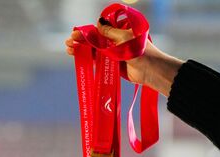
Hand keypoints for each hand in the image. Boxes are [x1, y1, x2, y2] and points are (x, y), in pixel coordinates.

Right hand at [65, 19, 182, 96]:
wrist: (151, 71)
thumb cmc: (141, 52)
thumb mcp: (124, 38)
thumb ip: (109, 32)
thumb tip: (97, 22)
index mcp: (119, 30)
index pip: (99, 29)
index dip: (86, 32)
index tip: (74, 34)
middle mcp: (115, 41)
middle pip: (94, 40)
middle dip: (81, 41)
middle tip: (68, 43)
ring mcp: (113, 54)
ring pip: (94, 51)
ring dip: (82, 50)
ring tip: (69, 51)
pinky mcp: (113, 66)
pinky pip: (98, 61)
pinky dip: (89, 60)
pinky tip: (79, 59)